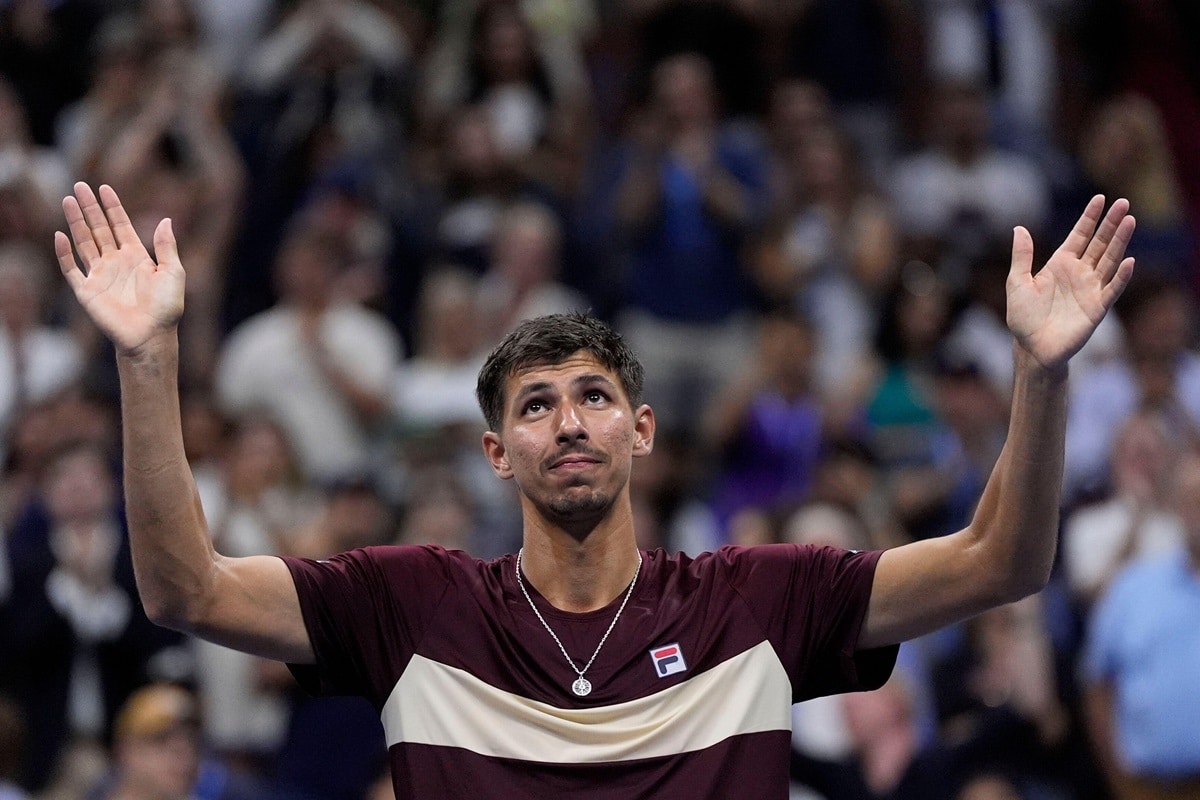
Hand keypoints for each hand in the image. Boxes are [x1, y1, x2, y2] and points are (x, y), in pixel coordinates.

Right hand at [54, 183, 184, 355]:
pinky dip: (64, 253)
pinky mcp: (87, 291)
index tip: (104, 187)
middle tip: (79, 185)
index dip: (112, 207)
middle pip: (99, 229)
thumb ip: (166, 247)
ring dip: (75, 222)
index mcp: (136, 257)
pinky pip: (71, 269)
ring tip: (67, 200)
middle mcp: (116, 263)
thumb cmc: (167, 308)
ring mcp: (100, 275)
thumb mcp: (173, 273)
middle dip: (89, 208)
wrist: (152, 336)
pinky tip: (59, 235)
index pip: (120, 226)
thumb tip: (166, 220)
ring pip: (83, 242)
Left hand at [1006, 195, 1134, 370]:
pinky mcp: (1097, 307)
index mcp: (1060, 264)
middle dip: (1110, 224)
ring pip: (1109, 260)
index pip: (1079, 235)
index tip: (1100, 199)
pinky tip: (1129, 261)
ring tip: (1130, 221)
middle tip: (1123, 203)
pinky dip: (1121, 276)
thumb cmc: (1023, 317)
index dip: (1089, 218)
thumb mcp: (1017, 283)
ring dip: (1119, 242)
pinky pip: (1112, 289)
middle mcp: (1079, 272)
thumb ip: (1022, 257)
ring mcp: (1090, 289)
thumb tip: (1019, 228)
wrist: (1032, 347)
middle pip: (1099, 243)